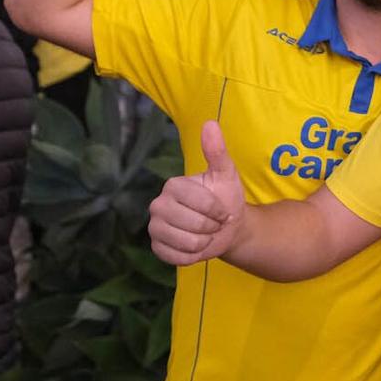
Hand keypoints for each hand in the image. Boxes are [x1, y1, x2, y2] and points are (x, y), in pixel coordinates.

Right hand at [148, 121, 248, 266]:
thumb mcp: (226, 174)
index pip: (201, 203)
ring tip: (205, 233)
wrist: (226, 227)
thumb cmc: (225, 198)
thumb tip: (210, 123)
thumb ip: (217, 151)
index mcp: (173, 185)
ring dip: (205, 242)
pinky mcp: (156, 248)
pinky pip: (177, 257)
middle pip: (194, 224)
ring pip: (187, 243)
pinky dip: (193, 256)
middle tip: (214, 223)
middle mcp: (157, 204)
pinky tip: (195, 246)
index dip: (218, 211)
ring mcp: (154, 227)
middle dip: (212, 227)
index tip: (222, 209)